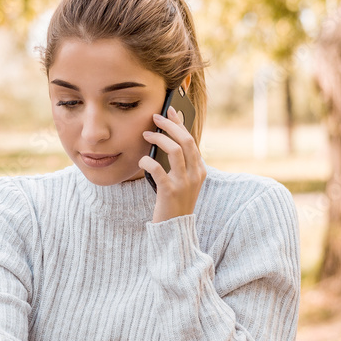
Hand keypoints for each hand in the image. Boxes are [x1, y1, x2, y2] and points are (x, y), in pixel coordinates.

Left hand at [139, 106, 206, 222]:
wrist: (175, 230)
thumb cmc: (174, 203)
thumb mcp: (181, 181)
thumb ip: (179, 164)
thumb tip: (165, 140)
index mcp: (199, 170)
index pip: (191, 140)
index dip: (180, 123)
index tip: (169, 111)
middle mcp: (195, 174)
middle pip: (186, 140)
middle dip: (170, 125)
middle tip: (155, 117)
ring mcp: (184, 183)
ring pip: (175, 150)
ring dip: (159, 139)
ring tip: (146, 135)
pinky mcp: (170, 192)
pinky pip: (158, 169)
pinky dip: (147, 161)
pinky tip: (141, 161)